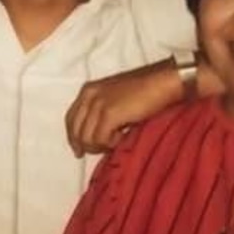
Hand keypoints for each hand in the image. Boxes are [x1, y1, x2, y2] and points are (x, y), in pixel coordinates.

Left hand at [65, 58, 182, 156]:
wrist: (163, 82)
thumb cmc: (144, 90)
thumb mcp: (114, 96)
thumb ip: (100, 110)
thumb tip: (95, 135)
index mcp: (88, 90)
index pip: (71, 119)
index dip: (73, 138)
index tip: (78, 151)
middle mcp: (89, 95)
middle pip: (76, 131)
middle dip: (87, 145)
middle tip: (102, 150)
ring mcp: (98, 104)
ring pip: (87, 138)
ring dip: (102, 144)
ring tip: (118, 139)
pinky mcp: (109, 114)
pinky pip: (101, 139)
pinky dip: (112, 143)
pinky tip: (123, 137)